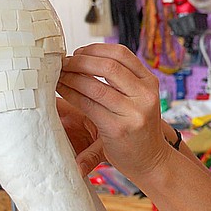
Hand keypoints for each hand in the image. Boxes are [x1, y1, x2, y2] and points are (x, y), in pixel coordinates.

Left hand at [57, 43, 171, 181]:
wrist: (151, 160)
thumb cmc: (139, 126)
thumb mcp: (140, 98)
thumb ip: (123, 79)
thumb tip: (86, 56)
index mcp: (150, 82)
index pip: (121, 54)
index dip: (96, 49)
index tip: (79, 52)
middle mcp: (145, 95)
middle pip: (108, 66)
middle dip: (81, 61)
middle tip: (64, 63)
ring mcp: (132, 113)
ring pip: (95, 85)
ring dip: (71, 77)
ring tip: (59, 75)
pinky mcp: (116, 129)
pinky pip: (87, 105)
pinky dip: (70, 94)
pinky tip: (62, 90)